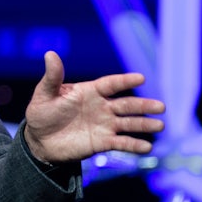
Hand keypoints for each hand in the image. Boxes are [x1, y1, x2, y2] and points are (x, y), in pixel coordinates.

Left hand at [23, 51, 164, 163]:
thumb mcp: (44, 94)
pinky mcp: (102, 143)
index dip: (125, 81)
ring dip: (144, 124)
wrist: (39, 140)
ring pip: (129, 123)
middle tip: (161, 106)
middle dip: (143, 106)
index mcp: (90, 92)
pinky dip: (134, 145)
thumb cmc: (41, 113)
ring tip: (160, 126)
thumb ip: (52, 77)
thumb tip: (50, 53)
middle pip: (126, 105)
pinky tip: (147, 147)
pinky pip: (121, 143)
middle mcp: (101, 107)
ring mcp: (104, 125)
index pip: (111, 84)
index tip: (141, 78)